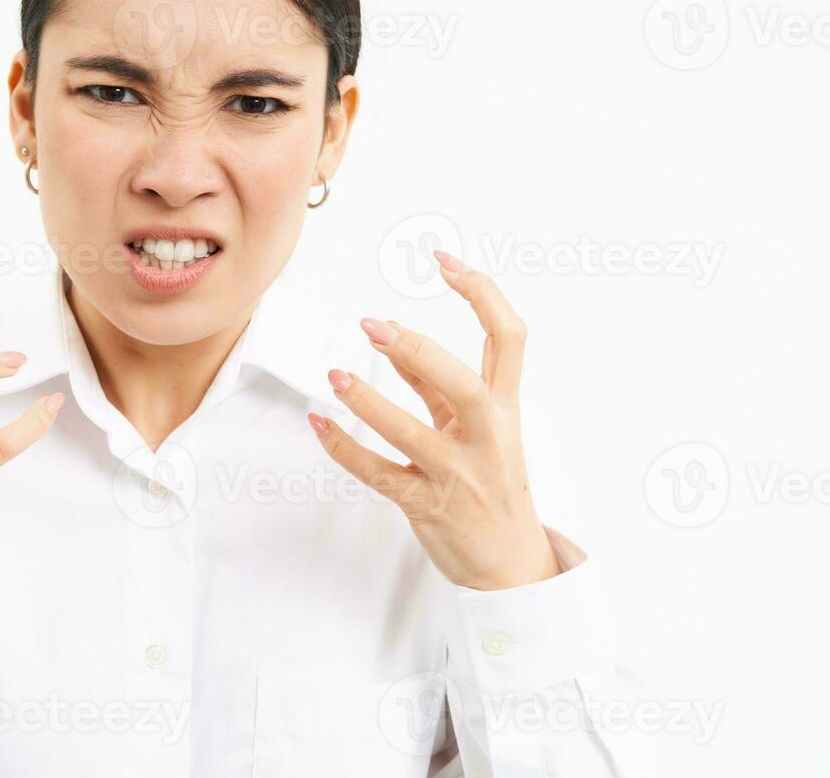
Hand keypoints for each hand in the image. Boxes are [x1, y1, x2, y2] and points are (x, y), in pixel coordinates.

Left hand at [309, 251, 559, 590]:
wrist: (511, 566)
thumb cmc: (490, 485)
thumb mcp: (477, 429)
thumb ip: (437, 386)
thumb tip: (395, 336)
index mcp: (504, 408)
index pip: (509, 338)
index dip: (481, 293)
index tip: (443, 263)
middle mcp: (487, 438)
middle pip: (462, 385)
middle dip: (417, 351)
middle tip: (373, 326)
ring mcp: (457, 475)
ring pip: (412, 434)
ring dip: (368, 401)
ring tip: (335, 375)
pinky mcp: (427, 507)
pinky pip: (379, 475)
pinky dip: (344, 449)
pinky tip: (318, 424)